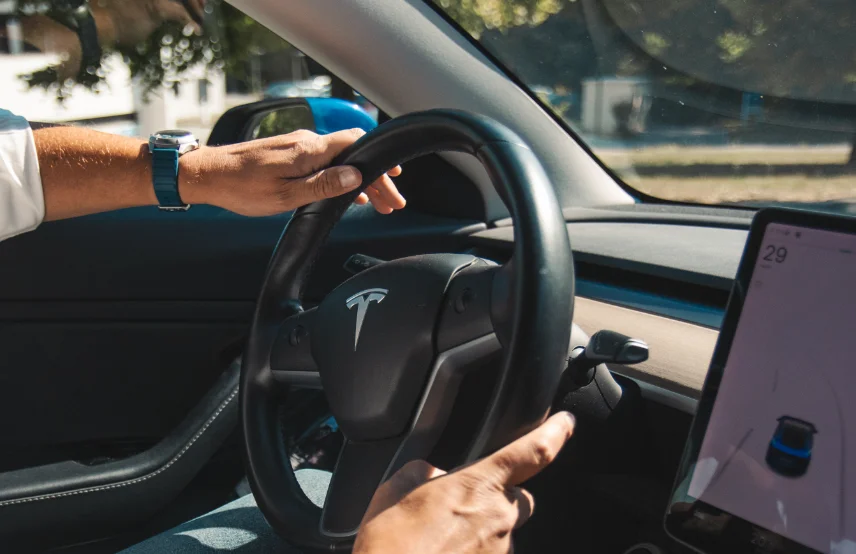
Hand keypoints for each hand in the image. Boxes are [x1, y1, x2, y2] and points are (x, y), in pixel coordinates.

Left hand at [179, 128, 404, 215]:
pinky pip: (324, 161)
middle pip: (352, 155)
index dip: (379, 163)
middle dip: (375, 178)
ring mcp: (296, 145)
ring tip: (374, 203)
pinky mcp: (287, 152)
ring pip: (339, 159)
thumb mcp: (286, 194)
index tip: (395, 180)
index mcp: (309, 149)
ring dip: (359, 180)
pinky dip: (340, 176)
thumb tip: (354, 177)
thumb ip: (323, 185)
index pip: (357, 146)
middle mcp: (306, 141)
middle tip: (391, 203)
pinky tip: (345, 194)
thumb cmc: (241, 188)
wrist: (206, 175)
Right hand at [354, 412, 574, 553]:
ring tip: (441, 543)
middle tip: (464, 509)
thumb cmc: (390, 549)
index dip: (556, 432)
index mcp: (478, 486)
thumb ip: (422, 473)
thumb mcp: (392, 493)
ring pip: (503, 533)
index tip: (566, 421)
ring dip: (480, 532)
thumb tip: (431, 475)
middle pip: (520, 499)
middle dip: (500, 498)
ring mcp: (501, 553)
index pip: (534, 451)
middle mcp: (500, 520)